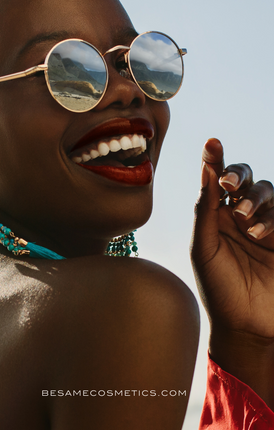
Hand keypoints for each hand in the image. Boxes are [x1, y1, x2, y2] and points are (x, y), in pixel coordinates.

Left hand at [191, 138, 273, 339]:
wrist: (245, 326)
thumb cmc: (217, 288)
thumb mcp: (203, 249)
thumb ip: (205, 210)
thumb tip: (206, 170)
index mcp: (215, 217)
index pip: (216, 180)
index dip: (216, 159)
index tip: (212, 143)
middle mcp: (240, 216)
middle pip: (246, 179)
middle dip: (240, 176)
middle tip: (231, 186)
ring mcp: (264, 226)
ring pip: (268, 192)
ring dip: (257, 200)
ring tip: (245, 223)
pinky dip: (272, 217)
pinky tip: (260, 234)